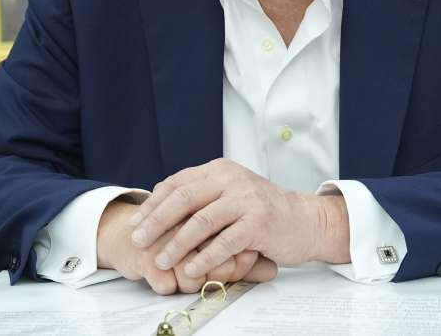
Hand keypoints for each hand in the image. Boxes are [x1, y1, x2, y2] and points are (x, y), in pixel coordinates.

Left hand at [126, 159, 350, 279]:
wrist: (304, 220)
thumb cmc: (261, 211)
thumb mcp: (229, 193)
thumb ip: (201, 195)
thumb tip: (156, 204)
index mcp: (220, 170)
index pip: (177, 183)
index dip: (153, 204)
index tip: (135, 224)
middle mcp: (232, 179)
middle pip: (183, 198)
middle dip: (156, 222)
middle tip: (138, 241)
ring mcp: (246, 200)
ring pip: (201, 222)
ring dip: (177, 244)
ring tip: (161, 260)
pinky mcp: (259, 223)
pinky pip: (225, 242)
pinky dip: (205, 258)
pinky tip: (192, 270)